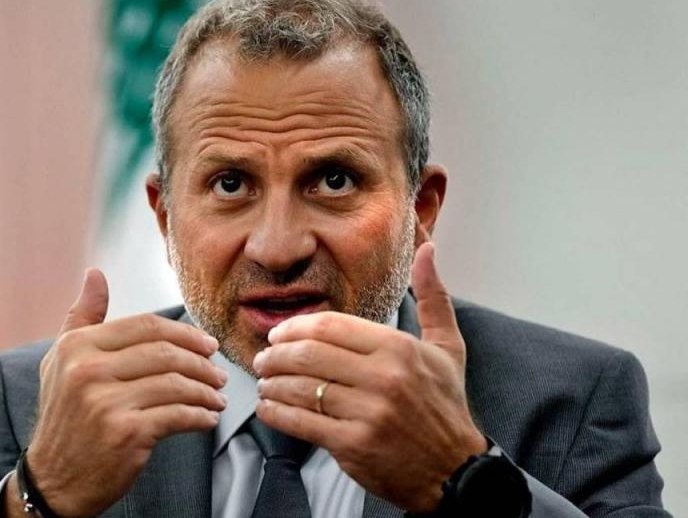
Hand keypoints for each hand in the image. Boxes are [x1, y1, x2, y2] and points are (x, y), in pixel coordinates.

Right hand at [21, 269, 227, 516]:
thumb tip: (94, 274)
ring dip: (206, 391)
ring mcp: (105, 403)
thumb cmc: (66, 415)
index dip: (185, 333)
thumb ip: (83, 316)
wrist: (53, 481)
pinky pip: (178, 415)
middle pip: (166, 353)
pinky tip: (208, 418)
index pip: (146, 326)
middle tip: (218, 372)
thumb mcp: (62, 361)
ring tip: (217, 397)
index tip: (207, 345)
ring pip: (176, 384)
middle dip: (202, 362)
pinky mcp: (125, 433)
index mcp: (77, 347)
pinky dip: (201, 416)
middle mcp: (87, 371)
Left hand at [252, 242, 486, 512]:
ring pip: (299, 387)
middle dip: (275, 355)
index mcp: (399, 348)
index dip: (295, 328)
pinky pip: (300, 422)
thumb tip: (428, 249)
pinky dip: (276, 412)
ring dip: (271, 382)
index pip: (330, 326)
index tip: (280, 334)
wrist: (455, 470)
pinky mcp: (353, 446)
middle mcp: (383, 378)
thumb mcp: (448, 345)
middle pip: (308, 355)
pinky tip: (269, 407)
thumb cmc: (445, 405)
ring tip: (264, 381)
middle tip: (263, 358)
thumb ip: (433, 295)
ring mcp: (367, 413)